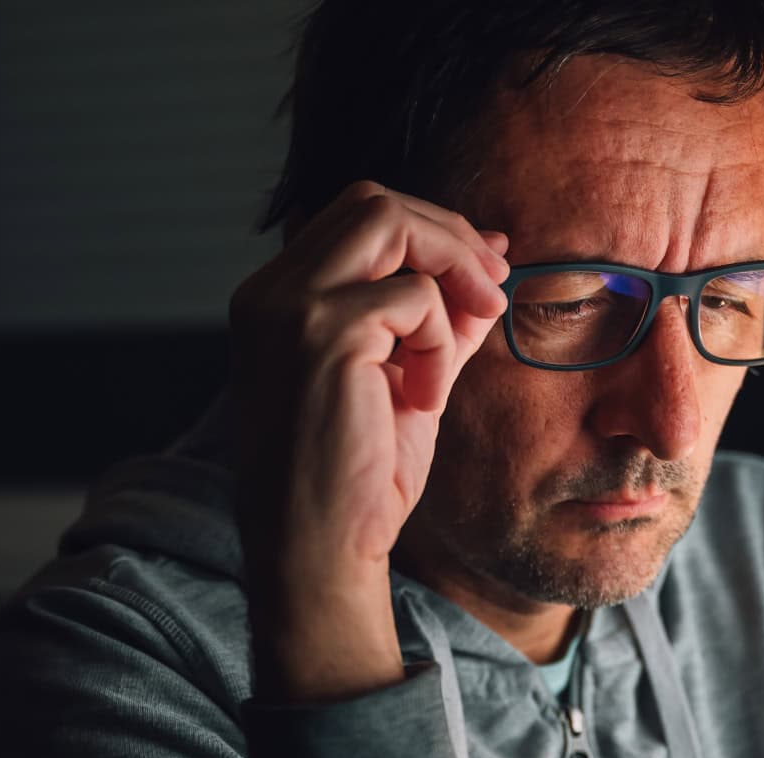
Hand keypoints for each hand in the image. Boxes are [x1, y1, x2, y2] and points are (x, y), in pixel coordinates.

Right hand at [228, 181, 509, 701]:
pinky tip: (423, 398)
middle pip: (374, 201)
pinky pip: (413, 296)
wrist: (318, 550)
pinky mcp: (319, 334)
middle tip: (494, 290)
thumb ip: (441, 311)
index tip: (486, 274)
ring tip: (457, 348)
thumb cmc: (356, 475)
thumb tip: (494, 247)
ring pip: (391, 223)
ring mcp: (287, 307)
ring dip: (450, 275)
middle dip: (449, 237)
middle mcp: (269, 292)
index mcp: (277, 299)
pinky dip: (439, 342)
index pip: (360, 216)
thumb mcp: (407, 374)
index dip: (433, 232)